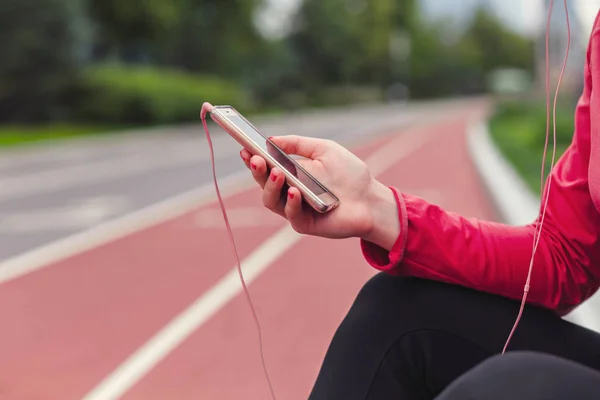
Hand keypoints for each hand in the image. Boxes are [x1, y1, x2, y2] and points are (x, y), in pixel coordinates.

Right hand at [240, 135, 399, 248]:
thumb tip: (271, 139)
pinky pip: (291, 215)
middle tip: (255, 158)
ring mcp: (295, 208)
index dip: (253, 158)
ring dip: (270, 186)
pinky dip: (290, 203)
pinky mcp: (304, 223)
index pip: (265, 166)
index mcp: (291, 173)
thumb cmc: (350, 174)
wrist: (371, 199)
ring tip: (277, 172)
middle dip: (257, 170)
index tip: (245, 148)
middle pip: (263, 183)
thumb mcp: (325, 150)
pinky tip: (295, 191)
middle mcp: (288, 191)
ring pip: (271, 200)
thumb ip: (299, 144)